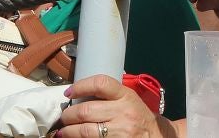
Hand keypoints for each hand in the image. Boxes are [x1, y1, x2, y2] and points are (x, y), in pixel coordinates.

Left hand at [53, 75, 168, 137]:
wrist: (155, 136)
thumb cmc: (139, 117)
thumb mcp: (130, 101)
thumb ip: (110, 96)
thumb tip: (80, 95)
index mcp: (126, 96)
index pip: (101, 84)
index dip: (81, 86)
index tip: (69, 92)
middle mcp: (122, 113)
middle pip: (85, 111)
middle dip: (68, 115)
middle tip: (64, 117)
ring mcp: (118, 131)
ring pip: (83, 131)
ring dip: (67, 131)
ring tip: (63, 131)